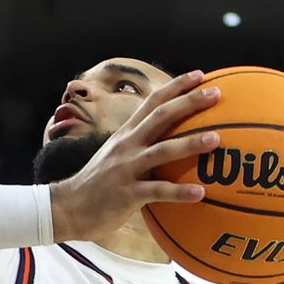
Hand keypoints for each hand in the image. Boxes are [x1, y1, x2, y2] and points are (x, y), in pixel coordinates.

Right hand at [49, 70, 222, 241]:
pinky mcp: (126, 194)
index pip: (152, 102)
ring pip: (162, 150)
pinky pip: (158, 191)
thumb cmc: (96, 185)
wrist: (66, 209)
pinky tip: (200, 193)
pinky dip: (180, 192)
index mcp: (125, 135)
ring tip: (217, 139)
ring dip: (191, 143)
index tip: (200, 75)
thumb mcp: (114, 157)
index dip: (176, 87)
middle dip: (190, 102)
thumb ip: (138, 147)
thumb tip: (168, 143)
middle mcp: (126, 146)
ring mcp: (126, 169)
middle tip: (216, 93)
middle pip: (161, 116)